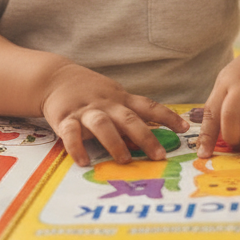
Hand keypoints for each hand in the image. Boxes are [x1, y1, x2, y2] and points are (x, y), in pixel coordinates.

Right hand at [40, 63, 188, 165]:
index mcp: (121, 99)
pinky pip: (71, 133)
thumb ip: (130, 115)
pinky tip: (84, 161)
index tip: (184, 128)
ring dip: (115, 142)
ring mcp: (86, 111)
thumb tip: (153, 137)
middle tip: (159, 155)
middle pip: (129, 119)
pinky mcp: (65, 118)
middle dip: (146, 137)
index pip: (148, 106)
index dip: (167, 116)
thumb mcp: (113, 96)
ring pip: (103, 125)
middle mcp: (106, 105)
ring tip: (125, 159)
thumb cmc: (90, 91)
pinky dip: (77, 147)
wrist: (55, 78)